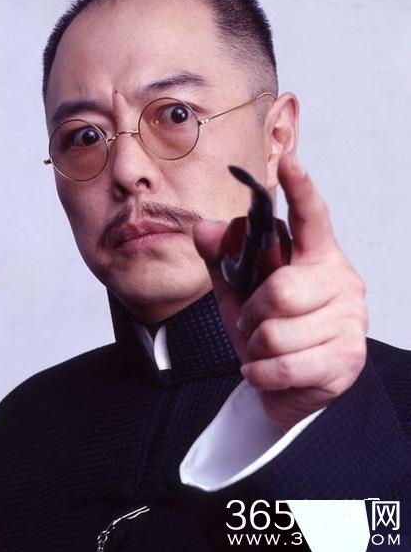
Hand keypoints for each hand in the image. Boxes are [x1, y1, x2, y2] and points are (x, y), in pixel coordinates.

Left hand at [193, 153, 367, 430]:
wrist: (294, 389)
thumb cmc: (270, 331)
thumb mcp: (240, 291)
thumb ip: (223, 259)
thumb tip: (203, 228)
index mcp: (316, 255)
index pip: (311, 217)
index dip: (301, 189)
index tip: (290, 162)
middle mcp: (341, 281)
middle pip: (282, 290)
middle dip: (253, 313)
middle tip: (254, 322)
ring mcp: (349, 321)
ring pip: (277, 333)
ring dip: (256, 347)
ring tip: (266, 349)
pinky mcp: (346, 358)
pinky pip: (282, 366)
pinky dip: (261, 373)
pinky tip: (266, 369)